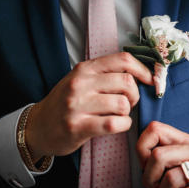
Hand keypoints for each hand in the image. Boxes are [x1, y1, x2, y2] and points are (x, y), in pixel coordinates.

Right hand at [26, 52, 152, 160]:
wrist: (37, 127)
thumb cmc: (66, 104)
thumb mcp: (81, 80)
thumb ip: (105, 74)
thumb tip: (142, 73)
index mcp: (84, 69)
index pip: (123, 59)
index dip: (144, 70)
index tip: (151, 80)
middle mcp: (80, 83)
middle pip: (127, 82)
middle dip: (134, 95)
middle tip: (127, 104)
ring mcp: (77, 105)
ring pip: (122, 104)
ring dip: (126, 113)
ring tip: (116, 115)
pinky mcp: (77, 127)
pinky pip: (114, 123)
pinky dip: (123, 125)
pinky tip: (116, 126)